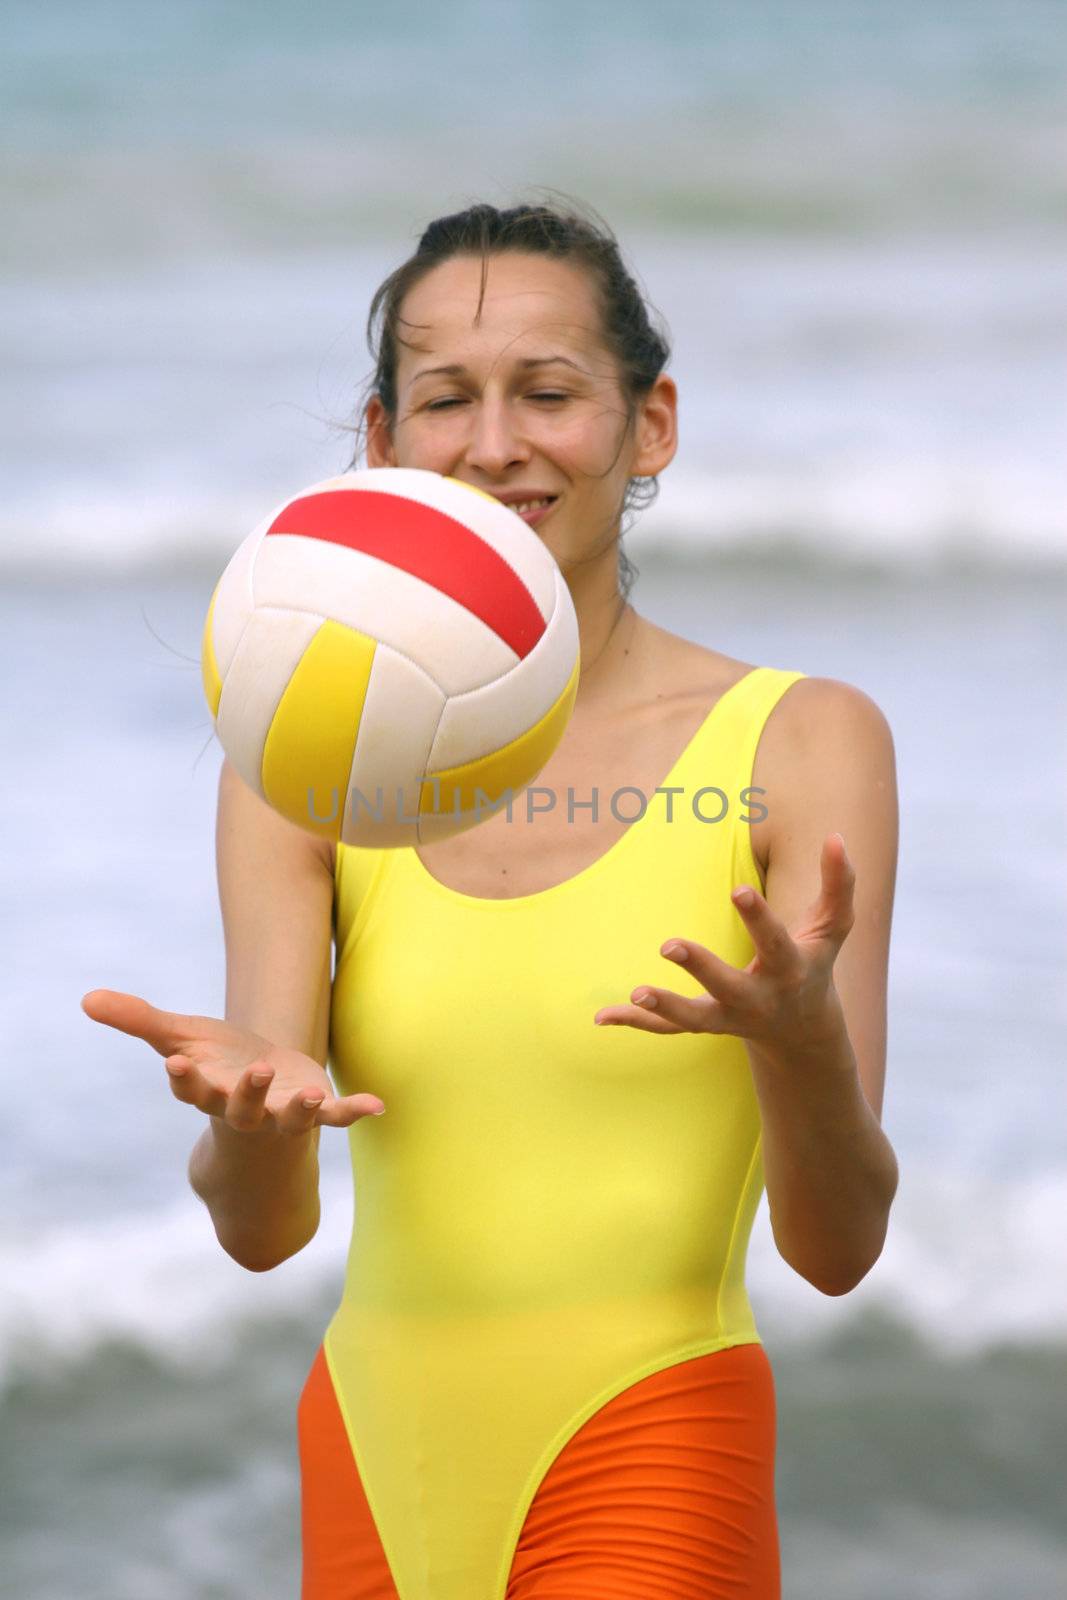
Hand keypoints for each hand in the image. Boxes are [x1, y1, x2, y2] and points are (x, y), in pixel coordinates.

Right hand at [80, 989, 385, 1132]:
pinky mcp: (314, 1110)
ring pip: (289, 1117)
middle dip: (247, 1092)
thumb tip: (86, 998)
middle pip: (241, 1105)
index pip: (191, 1088)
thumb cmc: (214, 1063)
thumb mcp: (178, 1038)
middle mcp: (243, 1108)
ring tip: (312, 1095)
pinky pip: (336, 1117)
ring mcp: (280, 1113)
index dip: (184, 1080)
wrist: (260, 1090)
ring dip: (300, 1108)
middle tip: (257, 1071)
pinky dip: (354, 1111)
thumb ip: (138, 1020)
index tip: (176, 1065)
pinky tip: (379, 1106)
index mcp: (207, 1090)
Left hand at [593, 833, 853, 1058]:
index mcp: (790, 969)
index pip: (774, 941)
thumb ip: (840, 884)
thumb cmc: (813, 962)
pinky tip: (602, 1016)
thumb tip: (837, 837)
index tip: (737, 889)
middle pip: (729, 986)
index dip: (757, 917)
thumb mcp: (833, 928)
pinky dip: (638, 1024)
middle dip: (701, 968)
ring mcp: (732, 1018)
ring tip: (635, 992)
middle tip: (668, 945)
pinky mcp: (707, 1026)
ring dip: (665, 1006)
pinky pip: (669, 1029)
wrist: (804, 1031)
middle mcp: (760, 999)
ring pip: (695, 1018)